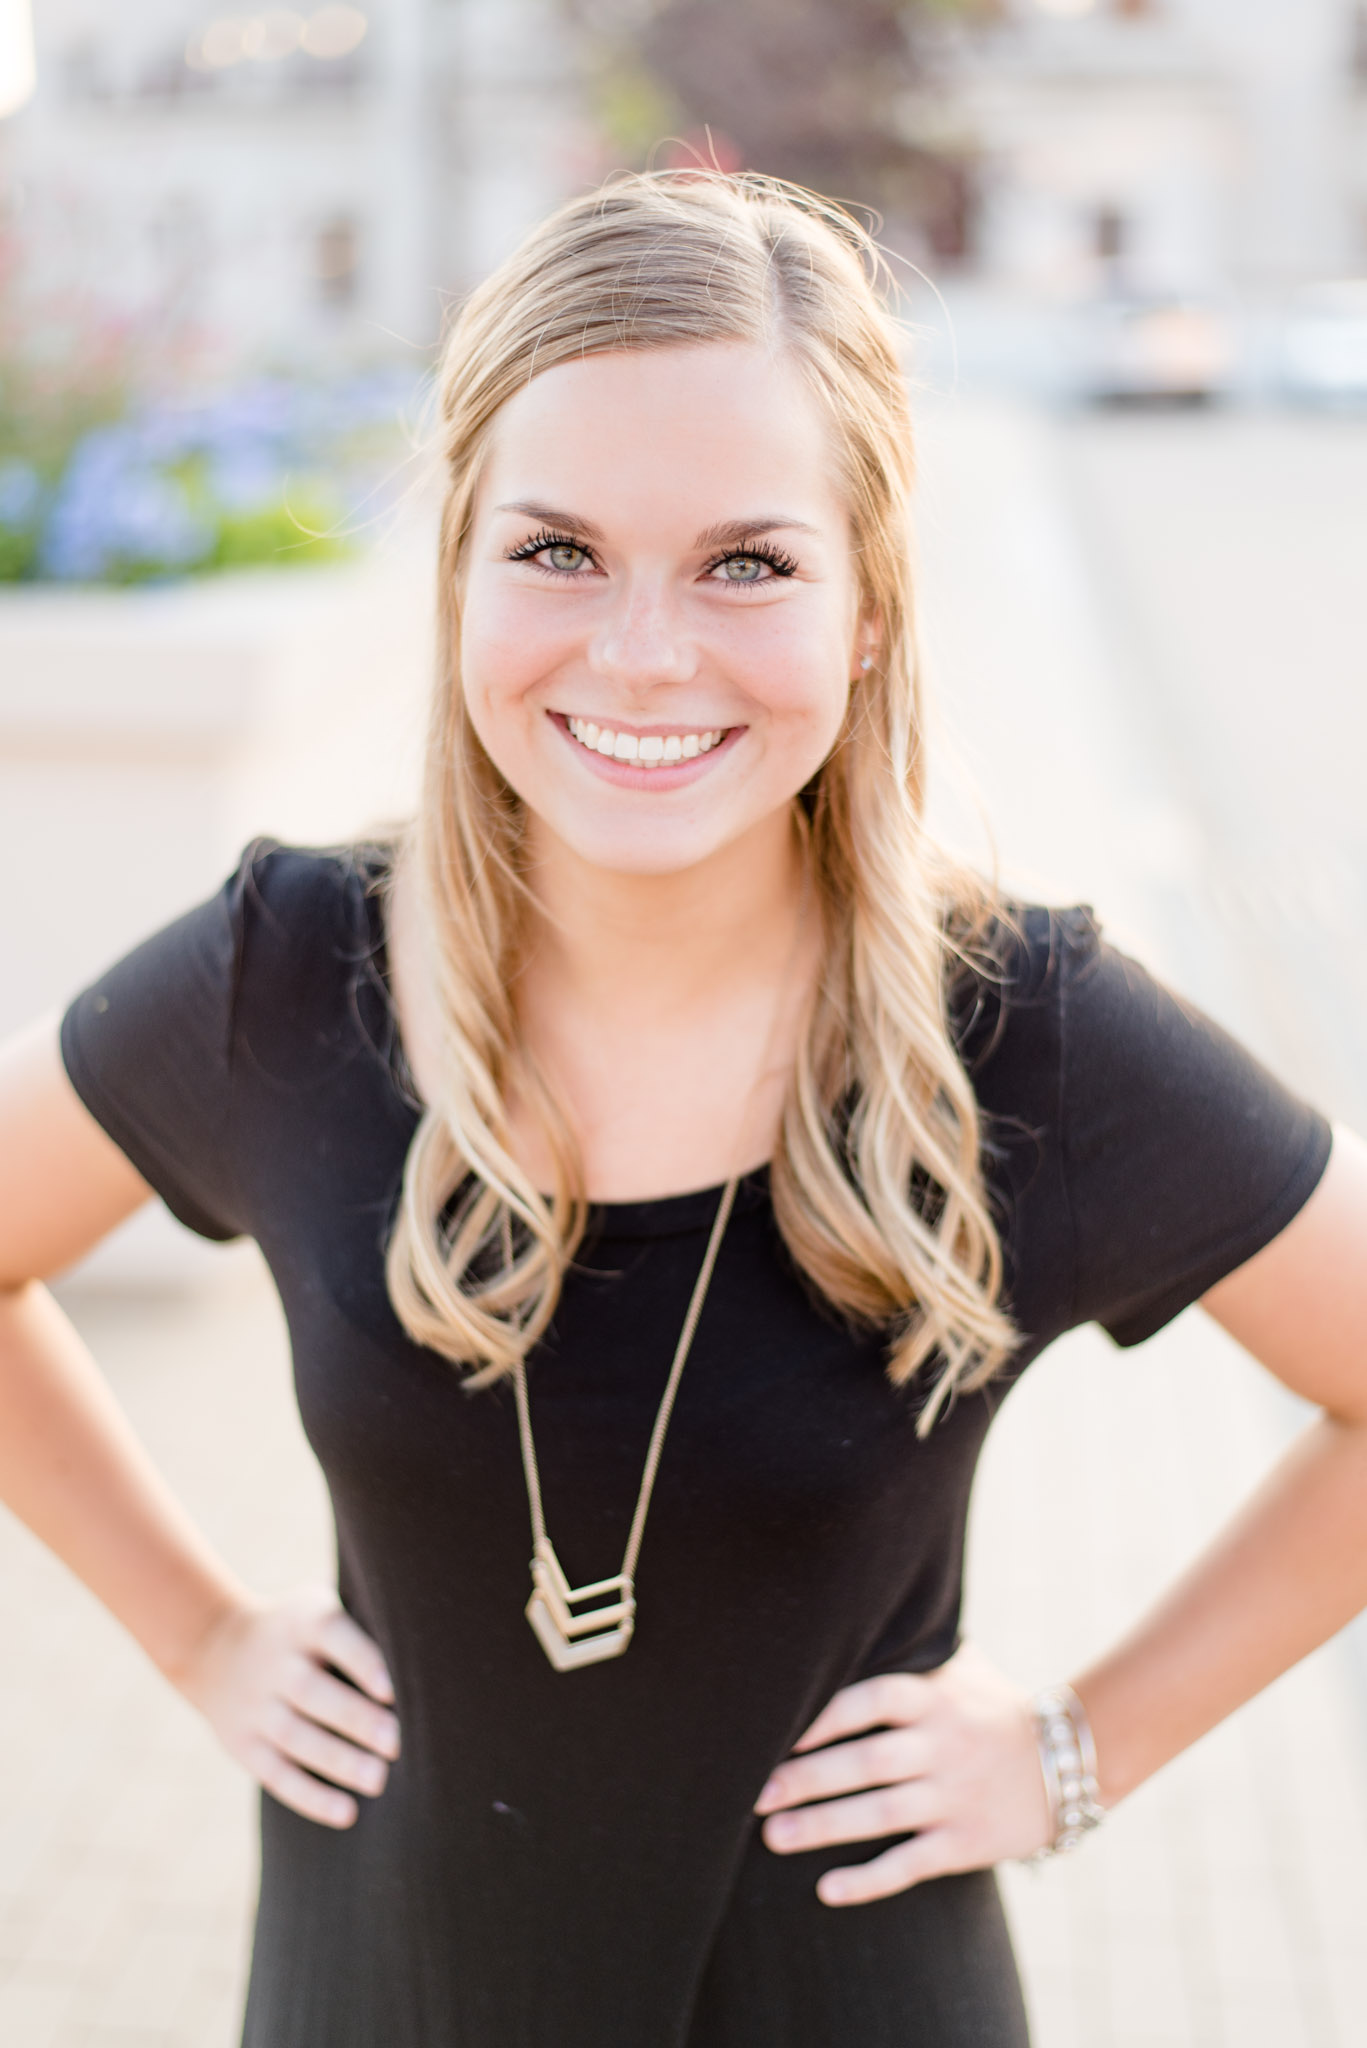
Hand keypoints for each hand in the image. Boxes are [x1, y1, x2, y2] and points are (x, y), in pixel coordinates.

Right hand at [174, 1584, 400, 1828]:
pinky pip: (276, 1774)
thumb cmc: (300, 1630)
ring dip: (338, 1762)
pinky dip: (310, 1797)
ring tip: (379, 1780)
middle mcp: (275, 1662)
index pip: (331, 1634)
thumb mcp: (317, 1606)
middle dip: (356, 1719)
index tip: (392, 1690)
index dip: (361, 1661)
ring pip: (295, 1737)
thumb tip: (431, 1654)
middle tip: (397, 1743)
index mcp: (302, 1621)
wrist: (215, 1645)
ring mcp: (255, 1705)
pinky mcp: (243, 1744)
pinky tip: (346, 1813)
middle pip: (313, 1692)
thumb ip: (362, 1624)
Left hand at [753, 1641, 1050, 1903]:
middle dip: (808, 1779)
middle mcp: (942, 1746)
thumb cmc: (995, 1707)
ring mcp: (954, 1796)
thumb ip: (912, 1648)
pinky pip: (911, 1864)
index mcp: (935, 1699)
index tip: (779, 1728)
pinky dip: (869, 1880)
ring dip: (823, 1827)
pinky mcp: (965, 1842)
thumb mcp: (961, 1668)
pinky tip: (827, 1889)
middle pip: (866, 1762)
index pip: (871, 1700)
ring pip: (880, 1815)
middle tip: (755, 1793)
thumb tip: (851, 1607)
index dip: (825, 1715)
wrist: (1072, 1761)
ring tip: (773, 1837)